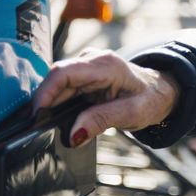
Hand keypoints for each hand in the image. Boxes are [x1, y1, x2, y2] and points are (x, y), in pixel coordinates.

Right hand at [32, 48, 178, 146]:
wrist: (159, 92)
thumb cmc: (150, 100)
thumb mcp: (131, 113)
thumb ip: (101, 121)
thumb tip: (73, 135)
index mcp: (105, 64)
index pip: (63, 72)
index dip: (44, 93)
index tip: (35, 116)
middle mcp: (92, 60)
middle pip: (56, 80)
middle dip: (44, 104)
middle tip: (38, 129)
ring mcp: (86, 66)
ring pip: (56, 86)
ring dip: (49, 106)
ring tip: (46, 127)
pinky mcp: (83, 76)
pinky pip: (62, 89)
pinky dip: (56, 104)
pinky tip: (55, 119)